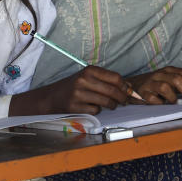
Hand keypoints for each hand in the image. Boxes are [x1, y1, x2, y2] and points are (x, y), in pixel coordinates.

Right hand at [12, 66, 127, 114]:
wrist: (53, 96)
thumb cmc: (75, 86)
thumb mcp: (89, 77)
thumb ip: (107, 80)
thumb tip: (129, 87)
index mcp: (89, 70)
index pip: (115, 78)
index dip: (125, 86)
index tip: (129, 91)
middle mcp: (83, 80)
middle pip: (113, 91)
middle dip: (122, 98)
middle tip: (124, 101)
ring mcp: (78, 93)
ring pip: (106, 102)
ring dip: (112, 105)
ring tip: (111, 105)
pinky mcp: (75, 106)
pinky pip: (96, 110)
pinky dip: (98, 110)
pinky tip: (92, 106)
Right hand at [128, 66, 181, 103]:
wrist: (133, 85)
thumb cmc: (155, 84)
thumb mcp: (168, 79)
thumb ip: (181, 84)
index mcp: (168, 70)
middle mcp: (159, 74)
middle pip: (177, 79)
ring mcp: (150, 83)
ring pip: (165, 87)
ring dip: (173, 98)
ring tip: (174, 102)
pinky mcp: (143, 92)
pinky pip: (153, 99)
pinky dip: (160, 103)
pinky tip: (161, 103)